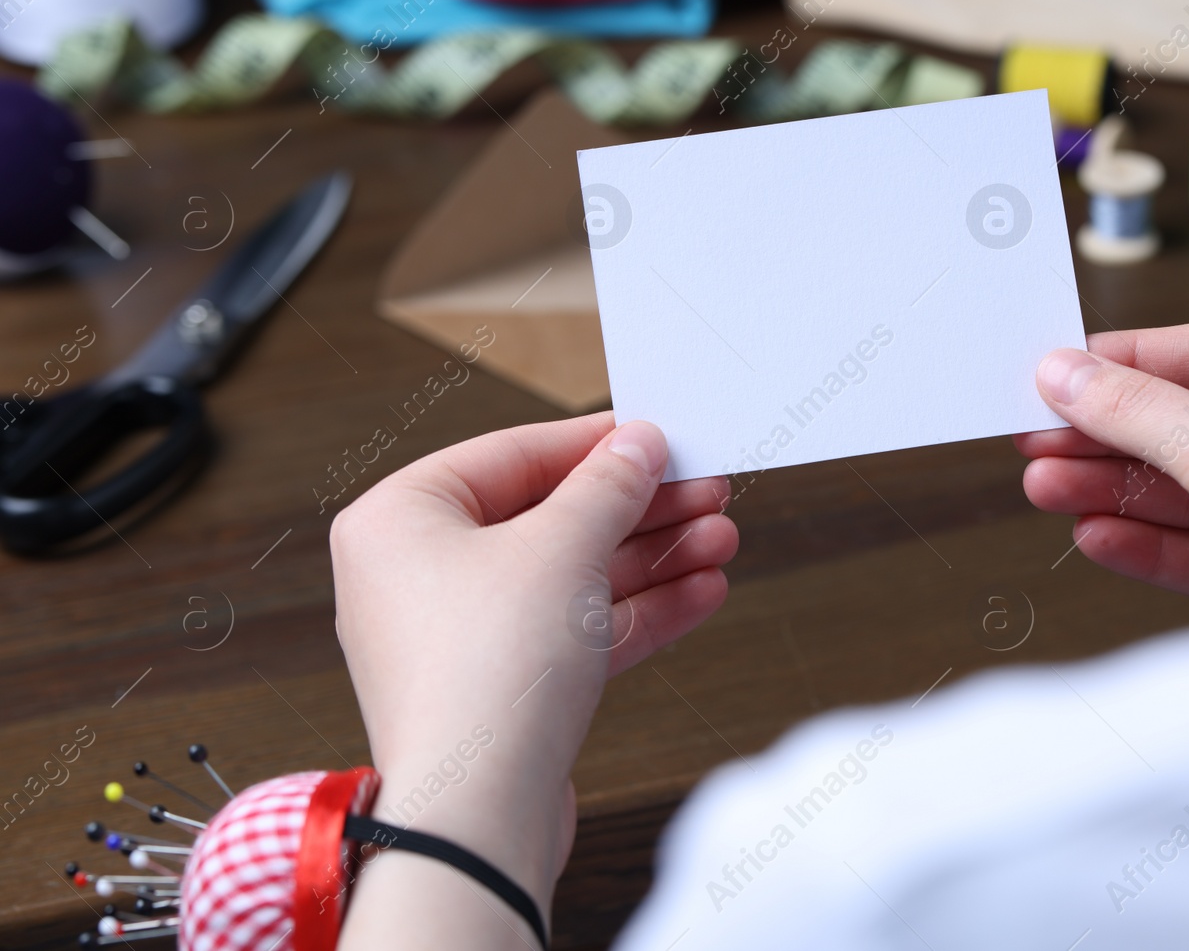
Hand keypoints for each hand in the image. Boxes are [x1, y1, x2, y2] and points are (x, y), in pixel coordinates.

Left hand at [333, 414, 736, 948]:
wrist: (477, 817)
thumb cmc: (487, 675)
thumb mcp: (561, 548)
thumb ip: (607, 486)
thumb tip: (637, 445)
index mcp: (399, 519)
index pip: (513, 455)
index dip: (597, 444)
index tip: (658, 439)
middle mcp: (415, 575)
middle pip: (548, 519)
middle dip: (639, 510)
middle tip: (706, 492)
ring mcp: (456, 638)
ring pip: (569, 579)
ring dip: (650, 560)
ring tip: (720, 540)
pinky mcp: (497, 691)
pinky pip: (570, 632)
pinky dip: (633, 613)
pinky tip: (698, 592)